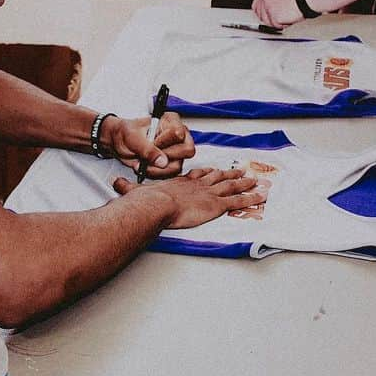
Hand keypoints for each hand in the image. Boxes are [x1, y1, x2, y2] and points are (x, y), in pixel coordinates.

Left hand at [105, 113, 193, 178]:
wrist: (118, 142)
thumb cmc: (125, 132)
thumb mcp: (132, 137)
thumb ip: (147, 149)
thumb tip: (163, 161)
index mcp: (170, 121)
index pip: (179, 133)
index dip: (165, 142)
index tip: (152, 142)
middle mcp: (178, 135)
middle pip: (187, 150)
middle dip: (165, 157)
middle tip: (148, 155)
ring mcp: (175, 150)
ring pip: (178, 165)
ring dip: (157, 169)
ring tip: (142, 163)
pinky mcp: (170, 162)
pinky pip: (170, 174)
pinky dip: (156, 173)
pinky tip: (145, 167)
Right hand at [113, 167, 260, 227]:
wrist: (156, 204)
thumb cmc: (148, 201)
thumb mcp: (135, 191)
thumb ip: (127, 187)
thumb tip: (115, 182)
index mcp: (182, 182)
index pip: (198, 175)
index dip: (207, 172)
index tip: (213, 170)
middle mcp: (198, 185)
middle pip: (218, 177)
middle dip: (231, 174)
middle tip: (242, 171)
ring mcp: (209, 193)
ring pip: (232, 186)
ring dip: (245, 184)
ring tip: (257, 182)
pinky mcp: (216, 205)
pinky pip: (238, 202)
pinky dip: (250, 199)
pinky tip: (260, 197)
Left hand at [253, 0, 302, 27]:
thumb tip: (272, 9)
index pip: (256, 4)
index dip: (261, 12)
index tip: (265, 15)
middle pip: (260, 14)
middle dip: (268, 18)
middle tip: (279, 19)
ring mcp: (268, 7)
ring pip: (268, 22)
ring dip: (278, 22)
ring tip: (289, 15)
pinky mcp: (274, 17)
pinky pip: (277, 26)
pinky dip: (284, 24)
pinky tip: (291, 17)